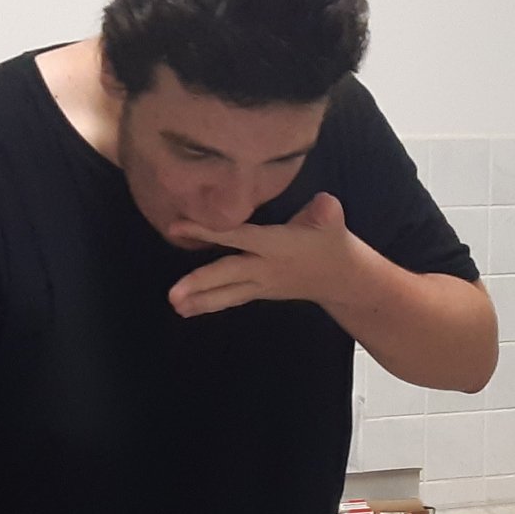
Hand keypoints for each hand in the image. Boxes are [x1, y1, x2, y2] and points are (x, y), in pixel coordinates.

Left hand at [166, 192, 374, 316]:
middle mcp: (265, 267)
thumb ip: (326, 212)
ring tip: (175, 305)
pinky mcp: (258, 292)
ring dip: (200, 300)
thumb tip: (325, 204)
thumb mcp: (333, 221)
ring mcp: (261, 284)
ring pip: (227, 293)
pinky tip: (187, 309)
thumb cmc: (332, 241)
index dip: (210, 231)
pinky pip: (231, 298)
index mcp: (277, 245)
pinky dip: (209, 303)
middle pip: (228, 274)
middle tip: (172, 294)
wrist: (341, 279)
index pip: (239, 236)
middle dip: (200, 283)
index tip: (178, 226)